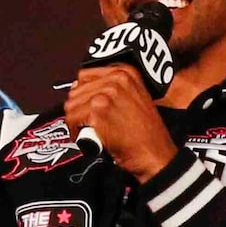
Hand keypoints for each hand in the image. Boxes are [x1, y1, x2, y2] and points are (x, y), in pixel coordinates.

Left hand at [64, 65, 175, 181]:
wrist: (154, 154)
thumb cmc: (148, 134)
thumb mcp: (137, 99)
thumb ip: (113, 89)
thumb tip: (82, 87)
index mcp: (126, 73)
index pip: (86, 75)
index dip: (84, 93)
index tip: (88, 105)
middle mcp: (116, 79)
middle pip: (77, 90)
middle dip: (79, 108)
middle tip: (89, 122)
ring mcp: (106, 94)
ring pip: (71, 104)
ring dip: (76, 120)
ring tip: (89, 130)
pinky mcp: (97, 110)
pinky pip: (72, 118)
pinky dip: (76, 131)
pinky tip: (88, 137)